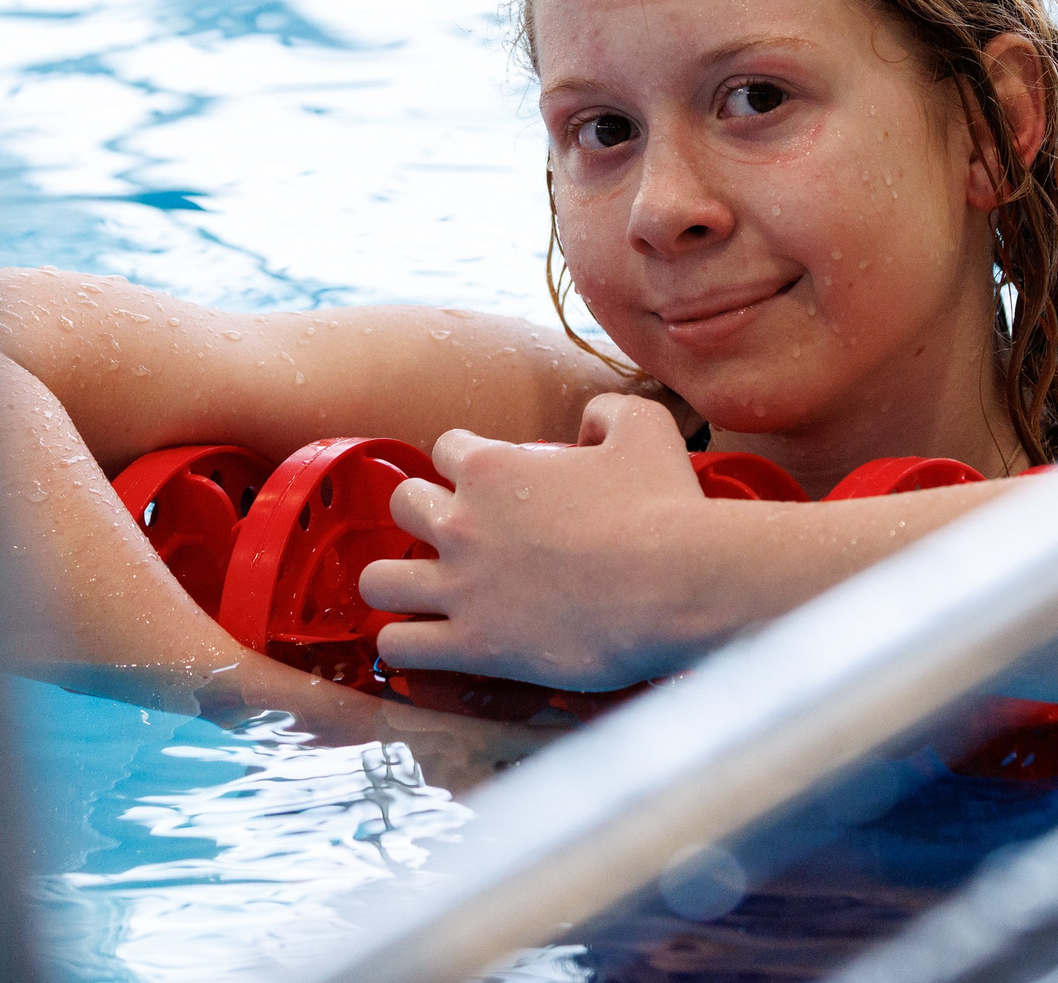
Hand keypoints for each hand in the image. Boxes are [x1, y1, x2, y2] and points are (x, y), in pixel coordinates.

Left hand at [360, 394, 722, 689]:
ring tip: (423, 592)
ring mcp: (462, 586)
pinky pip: (400, 646)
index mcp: (492, 466)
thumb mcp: (644, 428)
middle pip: (402, 504)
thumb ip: (606, 410)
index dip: (467, 463)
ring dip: (396, 582)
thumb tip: (586, 422)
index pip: (445, 449)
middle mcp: (463, 522)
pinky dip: (404, 644)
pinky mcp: (473, 645)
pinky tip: (427, 643)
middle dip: (423, 514)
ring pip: (377, 580)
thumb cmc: (664, 505)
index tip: (490, 484)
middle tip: (457, 535)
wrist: (679, 584)